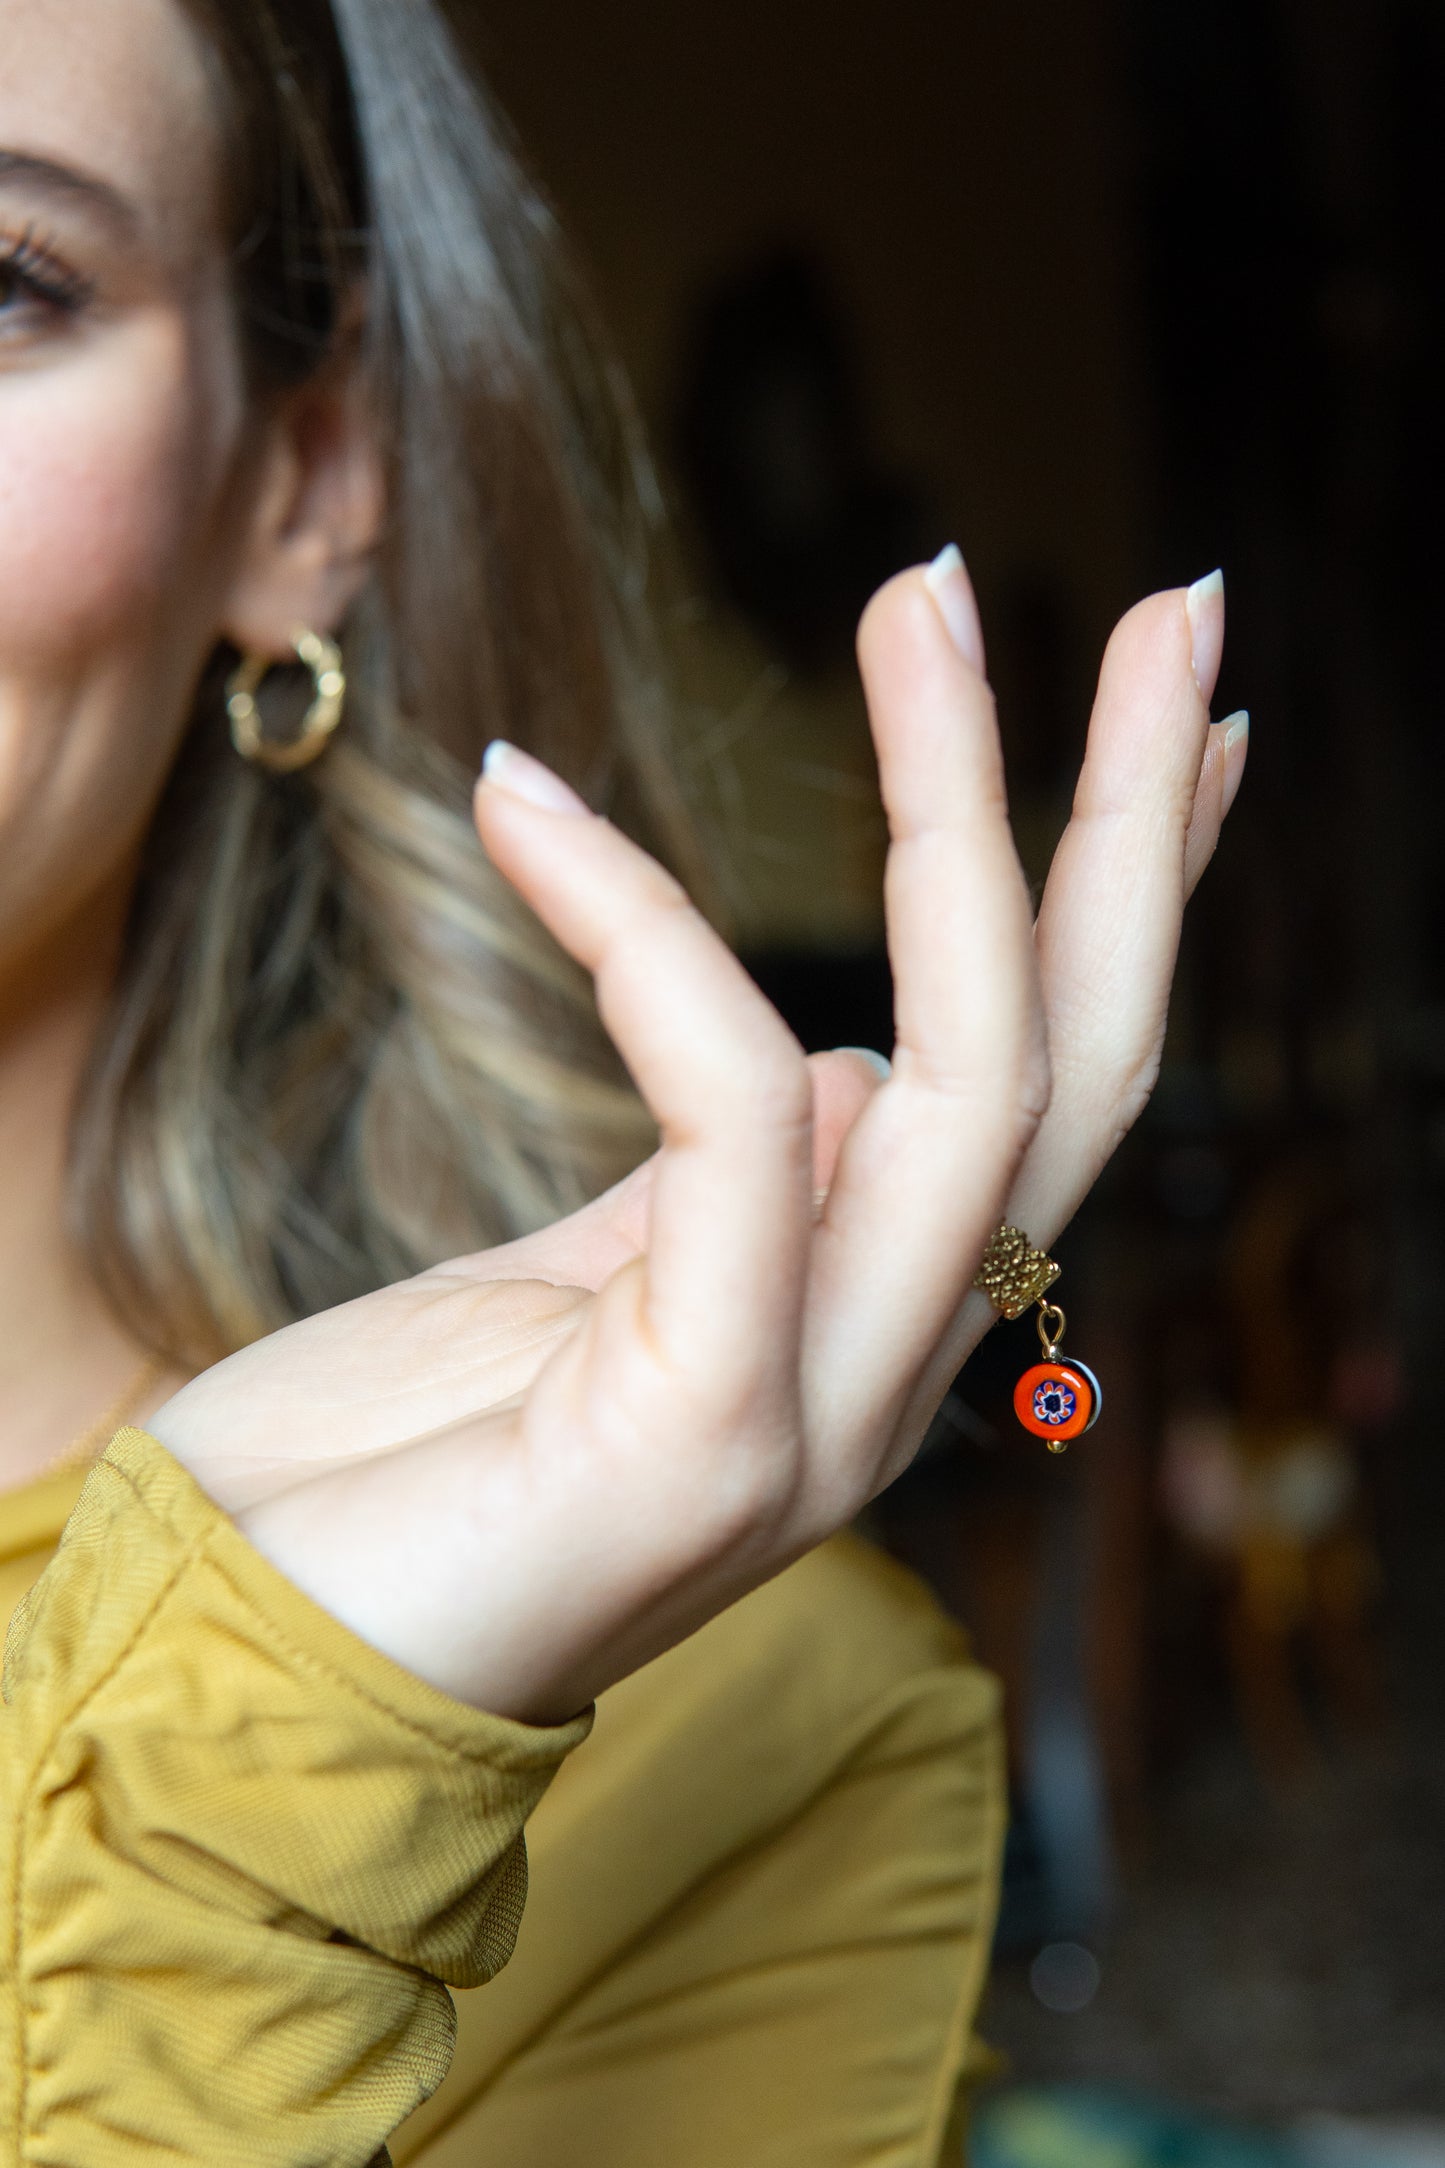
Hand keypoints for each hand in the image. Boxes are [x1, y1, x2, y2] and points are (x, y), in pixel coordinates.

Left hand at [151, 560, 1242, 1723]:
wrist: (244, 1677)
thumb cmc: (386, 1472)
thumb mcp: (588, 1279)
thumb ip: (724, 1178)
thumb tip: (828, 1054)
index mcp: (869, 1334)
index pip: (1054, 1092)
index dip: (1135, 903)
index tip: (1185, 724)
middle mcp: (889, 1378)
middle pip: (1078, 1065)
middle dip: (1134, 822)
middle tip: (1172, 603)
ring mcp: (824, 1417)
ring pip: (978, 1072)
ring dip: (963, 811)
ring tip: (924, 604)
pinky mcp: (710, 1431)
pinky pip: (731, 1114)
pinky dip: (648, 929)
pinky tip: (523, 799)